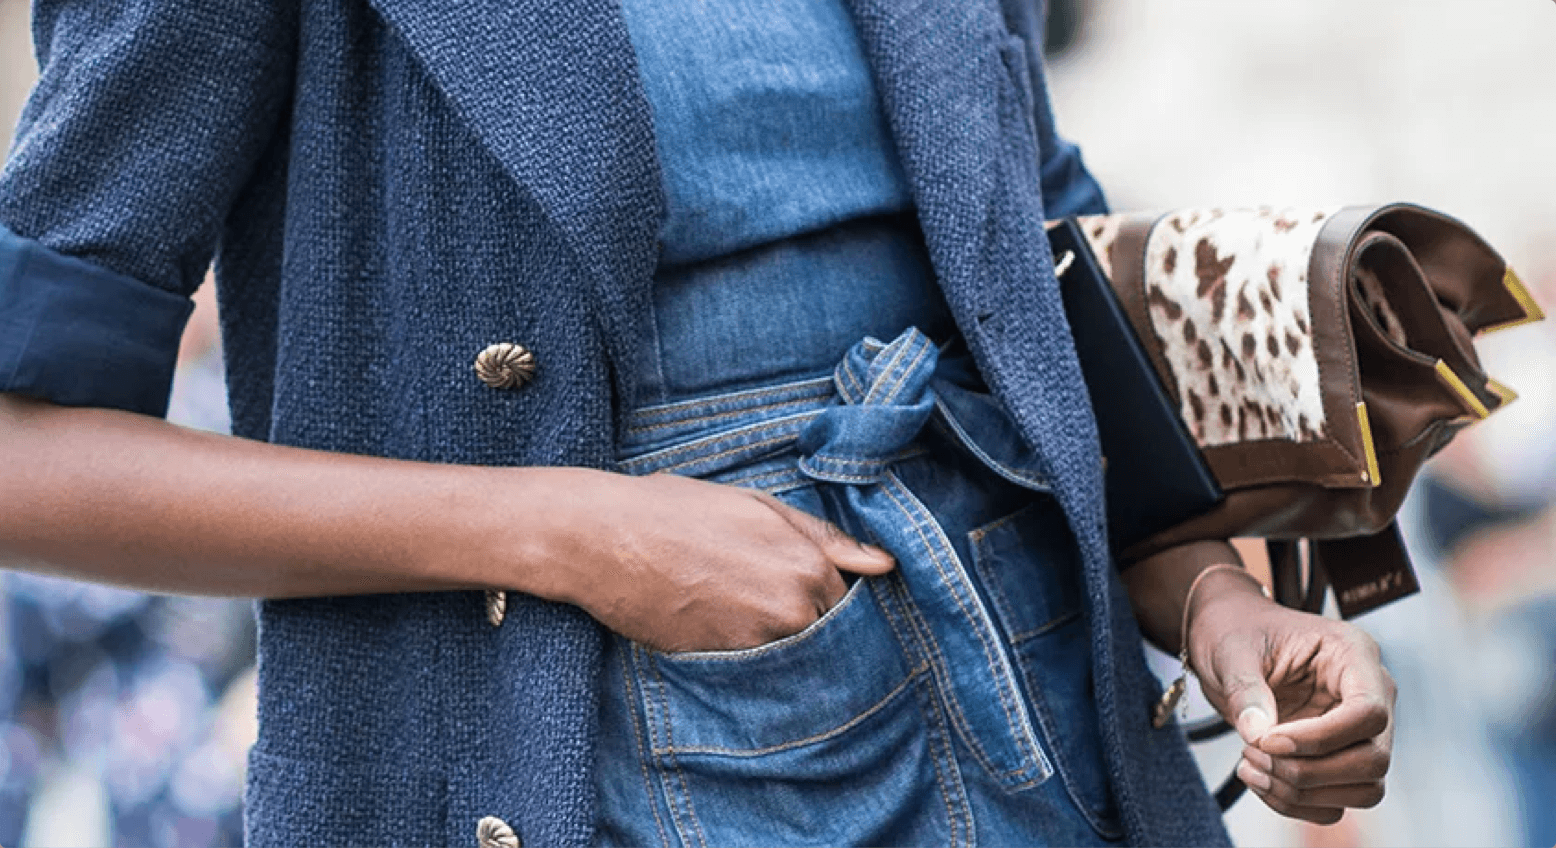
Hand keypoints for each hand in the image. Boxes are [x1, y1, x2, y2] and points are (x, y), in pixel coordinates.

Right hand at [537, 470, 895, 652]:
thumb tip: (885, 564)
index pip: (848, 599)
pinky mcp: (723, 664)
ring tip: (739, 611)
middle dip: (810, 622)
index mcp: (807, 561)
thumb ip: (826, 537)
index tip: (802, 588)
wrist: (605, 538)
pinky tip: (721, 628)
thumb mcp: (756, 505)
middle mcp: (793, 606)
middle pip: (827, 632)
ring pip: (794, 655)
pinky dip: (749, 657)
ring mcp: (758, 641)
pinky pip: (758, 672)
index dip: (828, 594)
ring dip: (780, 643)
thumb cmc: (677, 509)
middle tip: (762, 599)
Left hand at [1186, 573, 1395, 823]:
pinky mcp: (1339, 757)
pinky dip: (1295, 803)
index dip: (1320, 738)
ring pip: (1364, 788)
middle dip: (1308, 771)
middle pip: (1373, 759)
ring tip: (1249, 764)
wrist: (1226, 637)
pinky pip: (1336, 801)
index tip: (1267, 740)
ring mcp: (1359, 730)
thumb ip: (1246, 690)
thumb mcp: (1231, 651)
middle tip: (1252, 752)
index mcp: (1353, 654)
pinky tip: (1257, 778)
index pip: (1369, 713)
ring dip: (1302, 792)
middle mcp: (1370, 693)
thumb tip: (1259, 736)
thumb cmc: (1235, 632)